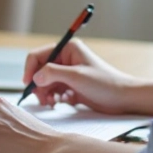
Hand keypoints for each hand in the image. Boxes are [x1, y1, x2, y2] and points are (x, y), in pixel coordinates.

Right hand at [23, 39, 137, 113]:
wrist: (124, 98)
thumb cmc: (106, 83)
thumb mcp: (78, 76)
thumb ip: (53, 73)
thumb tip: (34, 77)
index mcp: (68, 49)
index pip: (39, 55)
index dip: (30, 70)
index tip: (28, 85)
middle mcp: (66, 60)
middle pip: (40, 71)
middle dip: (39, 85)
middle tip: (42, 99)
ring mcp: (69, 74)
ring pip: (46, 83)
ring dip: (45, 94)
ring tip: (52, 103)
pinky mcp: (72, 87)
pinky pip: (54, 92)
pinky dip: (54, 98)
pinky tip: (61, 103)